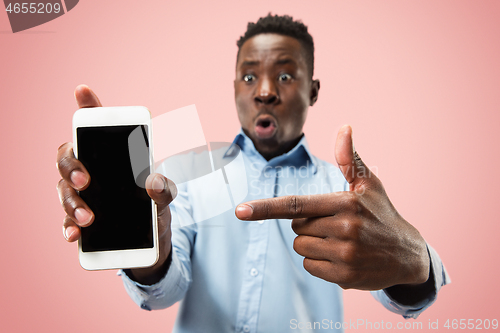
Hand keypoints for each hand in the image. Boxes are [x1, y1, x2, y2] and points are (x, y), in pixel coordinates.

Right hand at [56, 85, 176, 283]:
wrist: (154, 238)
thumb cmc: (154, 205)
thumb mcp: (165, 196)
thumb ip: (164, 188)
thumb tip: (152, 182)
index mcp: (110, 157)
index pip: (95, 128)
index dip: (88, 107)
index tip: (83, 90)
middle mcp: (91, 171)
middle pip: (67, 158)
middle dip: (73, 167)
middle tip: (87, 180)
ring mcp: (83, 195)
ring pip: (64, 191)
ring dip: (72, 204)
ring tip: (88, 218)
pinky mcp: (81, 222)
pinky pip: (67, 222)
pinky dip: (69, 229)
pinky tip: (75, 235)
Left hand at [235, 125, 429, 289]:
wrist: (407, 255)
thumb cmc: (382, 214)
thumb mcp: (369, 185)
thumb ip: (349, 158)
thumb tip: (344, 126)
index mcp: (345, 203)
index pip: (296, 204)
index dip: (265, 208)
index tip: (240, 210)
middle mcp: (344, 228)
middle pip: (297, 227)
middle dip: (309, 225)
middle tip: (336, 225)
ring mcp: (345, 254)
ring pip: (301, 247)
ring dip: (313, 244)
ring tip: (340, 241)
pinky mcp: (344, 276)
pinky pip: (310, 266)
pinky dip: (319, 262)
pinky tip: (342, 258)